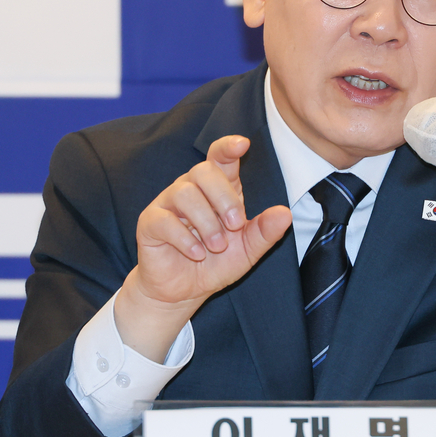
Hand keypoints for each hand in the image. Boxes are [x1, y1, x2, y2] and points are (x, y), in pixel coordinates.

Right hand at [114, 135, 291, 360]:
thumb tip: (285, 213)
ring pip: (184, 192)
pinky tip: (197, 254)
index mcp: (217, 189)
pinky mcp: (150, 223)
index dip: (228, 146)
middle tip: (235, 225)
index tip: (242, 144)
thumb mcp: (247, 250)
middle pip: (203, 170)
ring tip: (216, 246)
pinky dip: (185, 238)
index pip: (219, 157)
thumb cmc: (216, 264)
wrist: (185, 292)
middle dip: (224, 197)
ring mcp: (168, 203)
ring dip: (206, 222)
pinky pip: (164, 219)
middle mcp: (190, 189)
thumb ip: (265, 232)